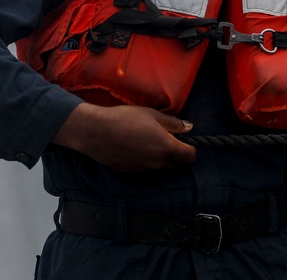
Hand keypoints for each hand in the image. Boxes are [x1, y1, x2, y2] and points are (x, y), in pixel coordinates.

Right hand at [51, 103, 197, 171]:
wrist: (96, 132)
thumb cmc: (126, 119)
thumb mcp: (153, 115)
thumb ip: (173, 123)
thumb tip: (189, 127)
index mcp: (166, 148)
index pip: (189, 157)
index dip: (190, 149)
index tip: (185, 141)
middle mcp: (157, 163)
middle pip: (175, 165)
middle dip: (175, 155)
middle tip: (166, 140)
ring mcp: (143, 170)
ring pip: (159, 168)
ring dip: (160, 159)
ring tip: (149, 143)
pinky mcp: (130, 173)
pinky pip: (144, 169)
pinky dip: (145, 162)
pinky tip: (136, 149)